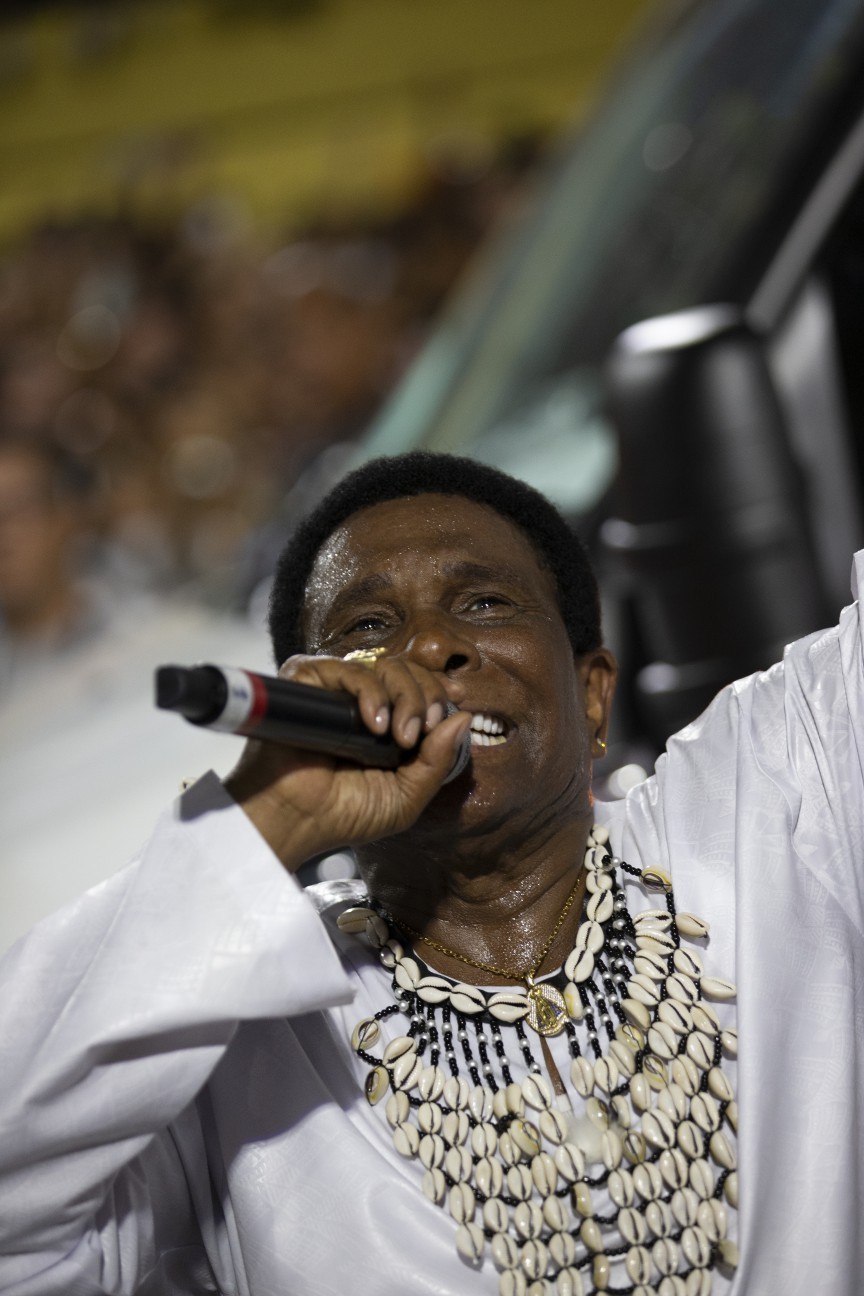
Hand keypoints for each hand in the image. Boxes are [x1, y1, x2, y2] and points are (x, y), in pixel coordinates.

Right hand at [221, 654, 470, 871]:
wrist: (296, 822)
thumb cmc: (343, 815)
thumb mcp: (406, 796)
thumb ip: (437, 761)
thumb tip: (463, 718)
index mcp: (387, 722)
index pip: (421, 686)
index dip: (439, 693)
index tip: (450, 710)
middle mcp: (362, 700)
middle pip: (408, 671)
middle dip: (426, 697)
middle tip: (420, 732)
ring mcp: (335, 689)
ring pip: (384, 665)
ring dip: (404, 696)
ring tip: (398, 735)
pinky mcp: (308, 682)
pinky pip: (347, 668)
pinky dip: (369, 691)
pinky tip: (374, 724)